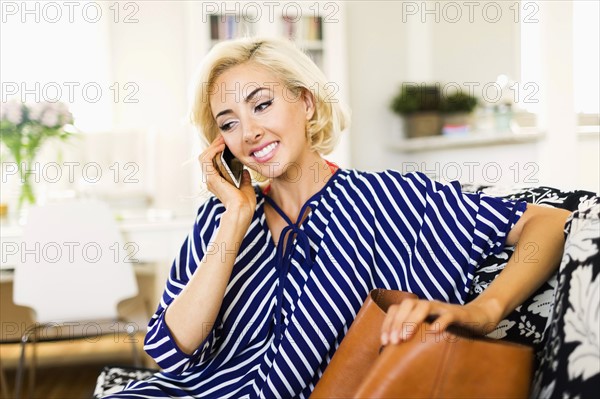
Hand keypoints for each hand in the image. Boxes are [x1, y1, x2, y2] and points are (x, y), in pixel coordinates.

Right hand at [199, 136, 255, 221]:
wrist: (242, 211)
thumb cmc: (245, 204)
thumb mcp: (246, 187)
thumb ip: (244, 179)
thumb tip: (244, 171)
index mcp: (218, 183)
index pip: (213, 163)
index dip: (217, 151)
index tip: (226, 143)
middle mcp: (211, 180)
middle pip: (207, 157)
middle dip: (214, 145)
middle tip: (223, 137)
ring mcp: (209, 179)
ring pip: (204, 156)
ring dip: (212, 146)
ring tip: (222, 139)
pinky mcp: (210, 177)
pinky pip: (206, 159)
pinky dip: (212, 150)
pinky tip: (221, 145)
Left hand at [380, 298, 499, 344]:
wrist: (479, 318)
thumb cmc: (450, 327)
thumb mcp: (429, 330)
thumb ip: (415, 335)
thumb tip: (395, 350)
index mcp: (418, 308)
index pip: (397, 309)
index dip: (388, 323)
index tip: (384, 341)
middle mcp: (429, 305)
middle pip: (408, 304)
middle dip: (397, 322)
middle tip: (393, 342)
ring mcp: (443, 308)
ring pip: (424, 306)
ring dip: (412, 320)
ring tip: (405, 337)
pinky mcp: (459, 314)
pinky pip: (448, 315)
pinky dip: (440, 322)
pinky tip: (433, 332)